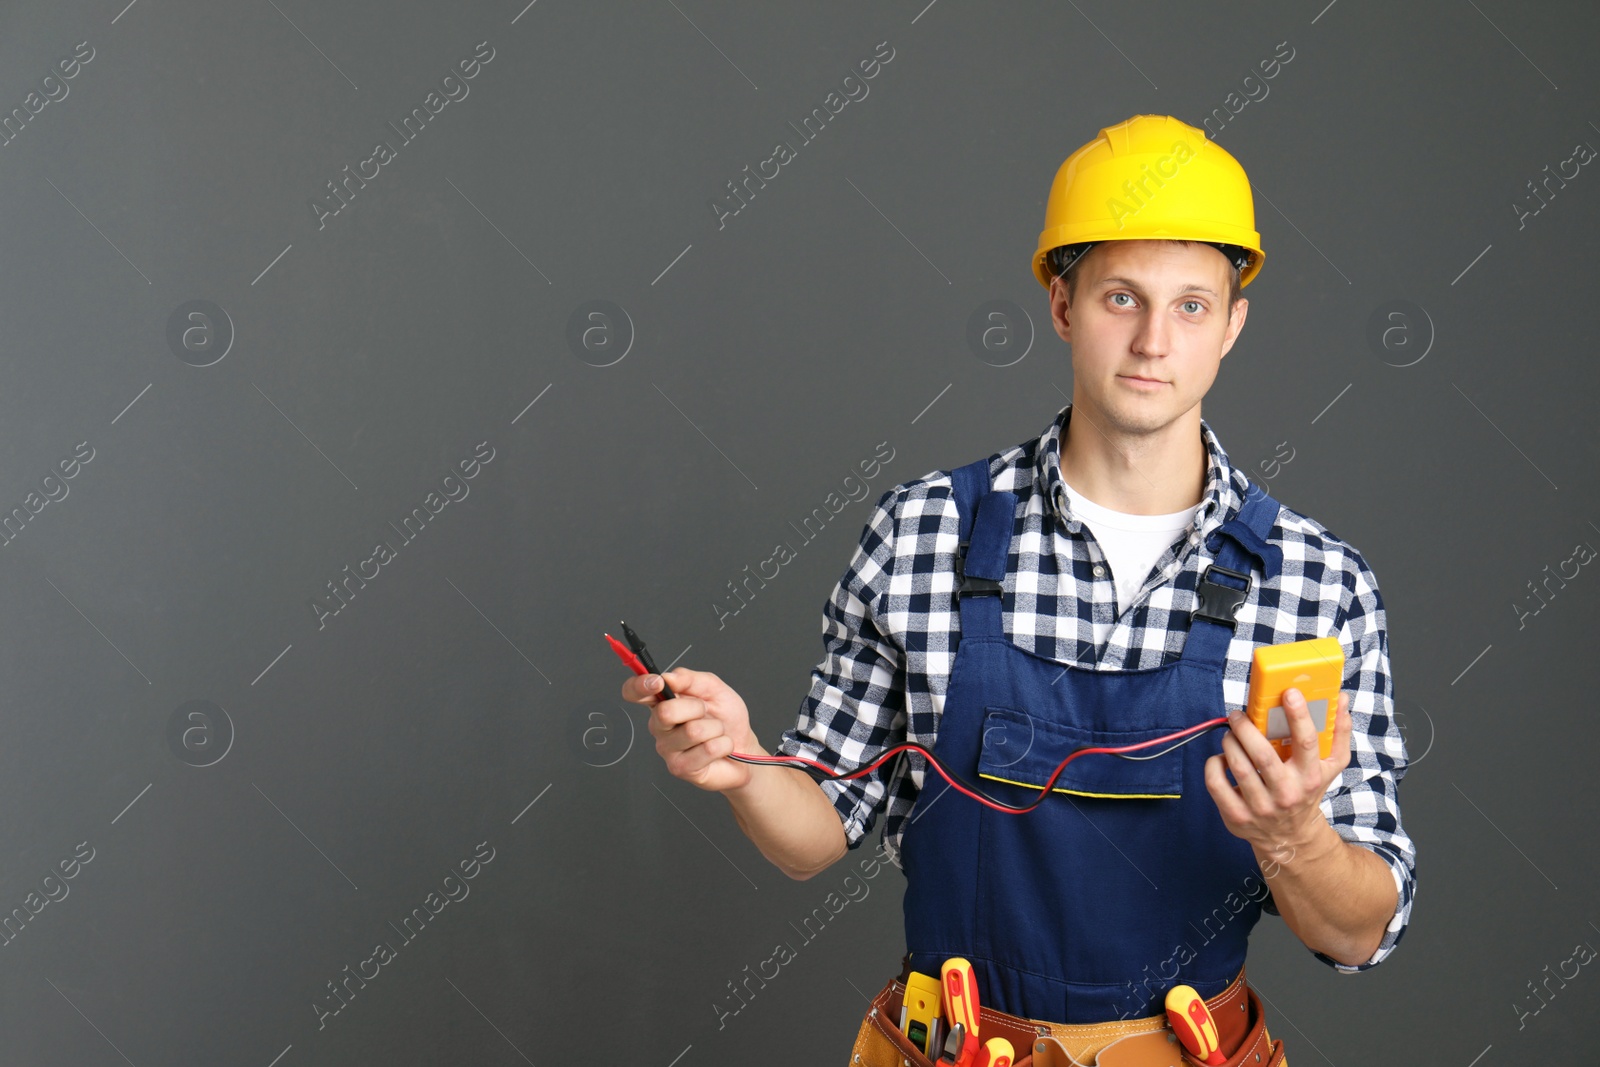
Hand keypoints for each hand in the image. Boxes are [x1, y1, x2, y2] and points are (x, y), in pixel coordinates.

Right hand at [625, 667, 756, 792]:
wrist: (744, 748)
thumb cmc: (726, 719)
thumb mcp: (713, 689)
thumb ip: (690, 679)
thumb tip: (668, 676)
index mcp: (662, 702)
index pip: (634, 692)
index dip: (639, 685)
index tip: (657, 682)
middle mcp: (659, 726)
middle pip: (665, 712)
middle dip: (696, 708)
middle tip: (706, 713)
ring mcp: (667, 749)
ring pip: (692, 731)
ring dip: (715, 728)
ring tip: (716, 732)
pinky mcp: (680, 768)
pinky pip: (707, 749)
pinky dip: (723, 744)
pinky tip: (719, 747)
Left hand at [1203, 688, 1352, 859]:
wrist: (1290, 838)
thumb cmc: (1307, 792)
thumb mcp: (1329, 767)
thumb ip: (1338, 732)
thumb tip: (1340, 698)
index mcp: (1309, 777)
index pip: (1306, 742)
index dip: (1298, 715)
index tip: (1289, 693)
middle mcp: (1286, 794)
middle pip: (1262, 755)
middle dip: (1246, 728)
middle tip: (1238, 715)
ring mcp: (1260, 807)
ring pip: (1237, 766)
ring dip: (1229, 742)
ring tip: (1231, 733)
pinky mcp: (1236, 816)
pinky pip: (1216, 783)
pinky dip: (1214, 764)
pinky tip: (1222, 758)